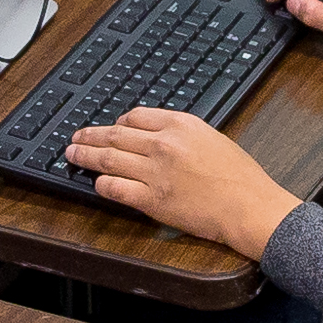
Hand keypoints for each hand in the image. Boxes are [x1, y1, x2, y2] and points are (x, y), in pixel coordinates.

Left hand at [59, 107, 302, 255]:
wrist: (249, 206)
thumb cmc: (239, 177)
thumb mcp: (212, 138)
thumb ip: (183, 135)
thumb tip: (158, 136)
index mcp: (180, 124)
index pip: (135, 116)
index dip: (118, 122)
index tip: (112, 126)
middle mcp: (163, 144)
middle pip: (115, 134)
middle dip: (90, 135)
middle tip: (76, 137)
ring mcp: (154, 172)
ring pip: (108, 159)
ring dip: (86, 156)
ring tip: (73, 154)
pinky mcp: (151, 199)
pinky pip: (115, 188)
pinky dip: (102, 184)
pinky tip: (96, 182)